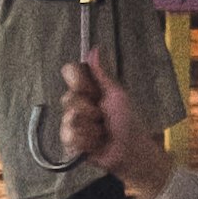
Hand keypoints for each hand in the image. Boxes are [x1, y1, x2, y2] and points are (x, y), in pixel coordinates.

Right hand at [54, 53, 166, 198]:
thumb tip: (95, 49)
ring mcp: (72, 124)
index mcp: (88, 89)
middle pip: (67, 98)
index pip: (69, 72)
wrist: (130, 150)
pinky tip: (96, 144)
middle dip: (89, 110)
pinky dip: (87, 142)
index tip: (92, 90)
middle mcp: (77, 104)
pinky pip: (69, 137)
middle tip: (103, 117)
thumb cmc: (128, 121)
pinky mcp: (71, 143)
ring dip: (91, 129)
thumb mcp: (117, 95)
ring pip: (69, 120)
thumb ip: (102, 74)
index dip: (78, 81)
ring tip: (101, 134)